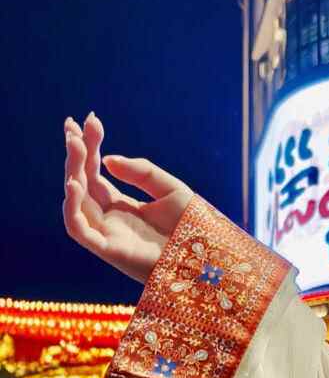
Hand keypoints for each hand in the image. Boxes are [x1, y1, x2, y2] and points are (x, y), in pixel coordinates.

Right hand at [62, 112, 194, 284]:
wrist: (208, 258)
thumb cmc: (193, 228)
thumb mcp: (170, 189)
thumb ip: (141, 172)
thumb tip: (108, 159)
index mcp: (122, 206)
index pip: (95, 173)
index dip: (90, 147)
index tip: (89, 119)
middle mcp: (109, 219)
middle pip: (82, 183)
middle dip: (75, 154)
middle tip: (73, 126)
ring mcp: (107, 235)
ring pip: (76, 202)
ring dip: (71, 172)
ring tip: (75, 145)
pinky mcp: (108, 250)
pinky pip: (79, 230)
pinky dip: (71, 208)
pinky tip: (74, 182)